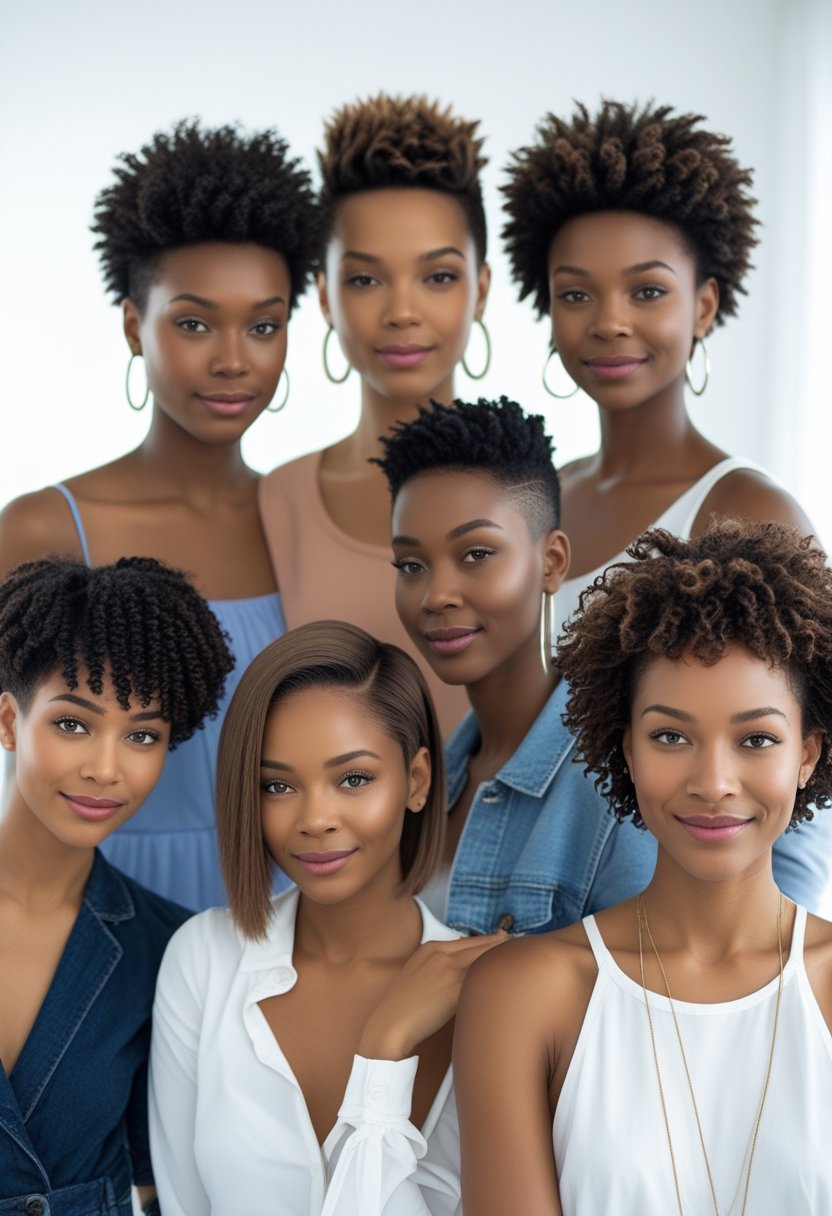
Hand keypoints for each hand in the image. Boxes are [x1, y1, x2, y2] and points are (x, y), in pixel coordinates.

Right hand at [357, 932, 508, 1060]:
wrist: (390, 1025)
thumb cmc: (402, 1008)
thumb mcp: (417, 974)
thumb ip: (438, 966)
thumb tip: (460, 971)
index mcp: (431, 947)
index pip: (469, 939)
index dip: (490, 941)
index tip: (504, 940)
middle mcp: (441, 952)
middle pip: (481, 944)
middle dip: (502, 945)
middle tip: (521, 946)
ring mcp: (449, 967)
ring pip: (486, 957)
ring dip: (504, 958)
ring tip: (521, 959)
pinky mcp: (456, 985)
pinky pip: (483, 977)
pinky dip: (498, 976)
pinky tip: (512, 979)